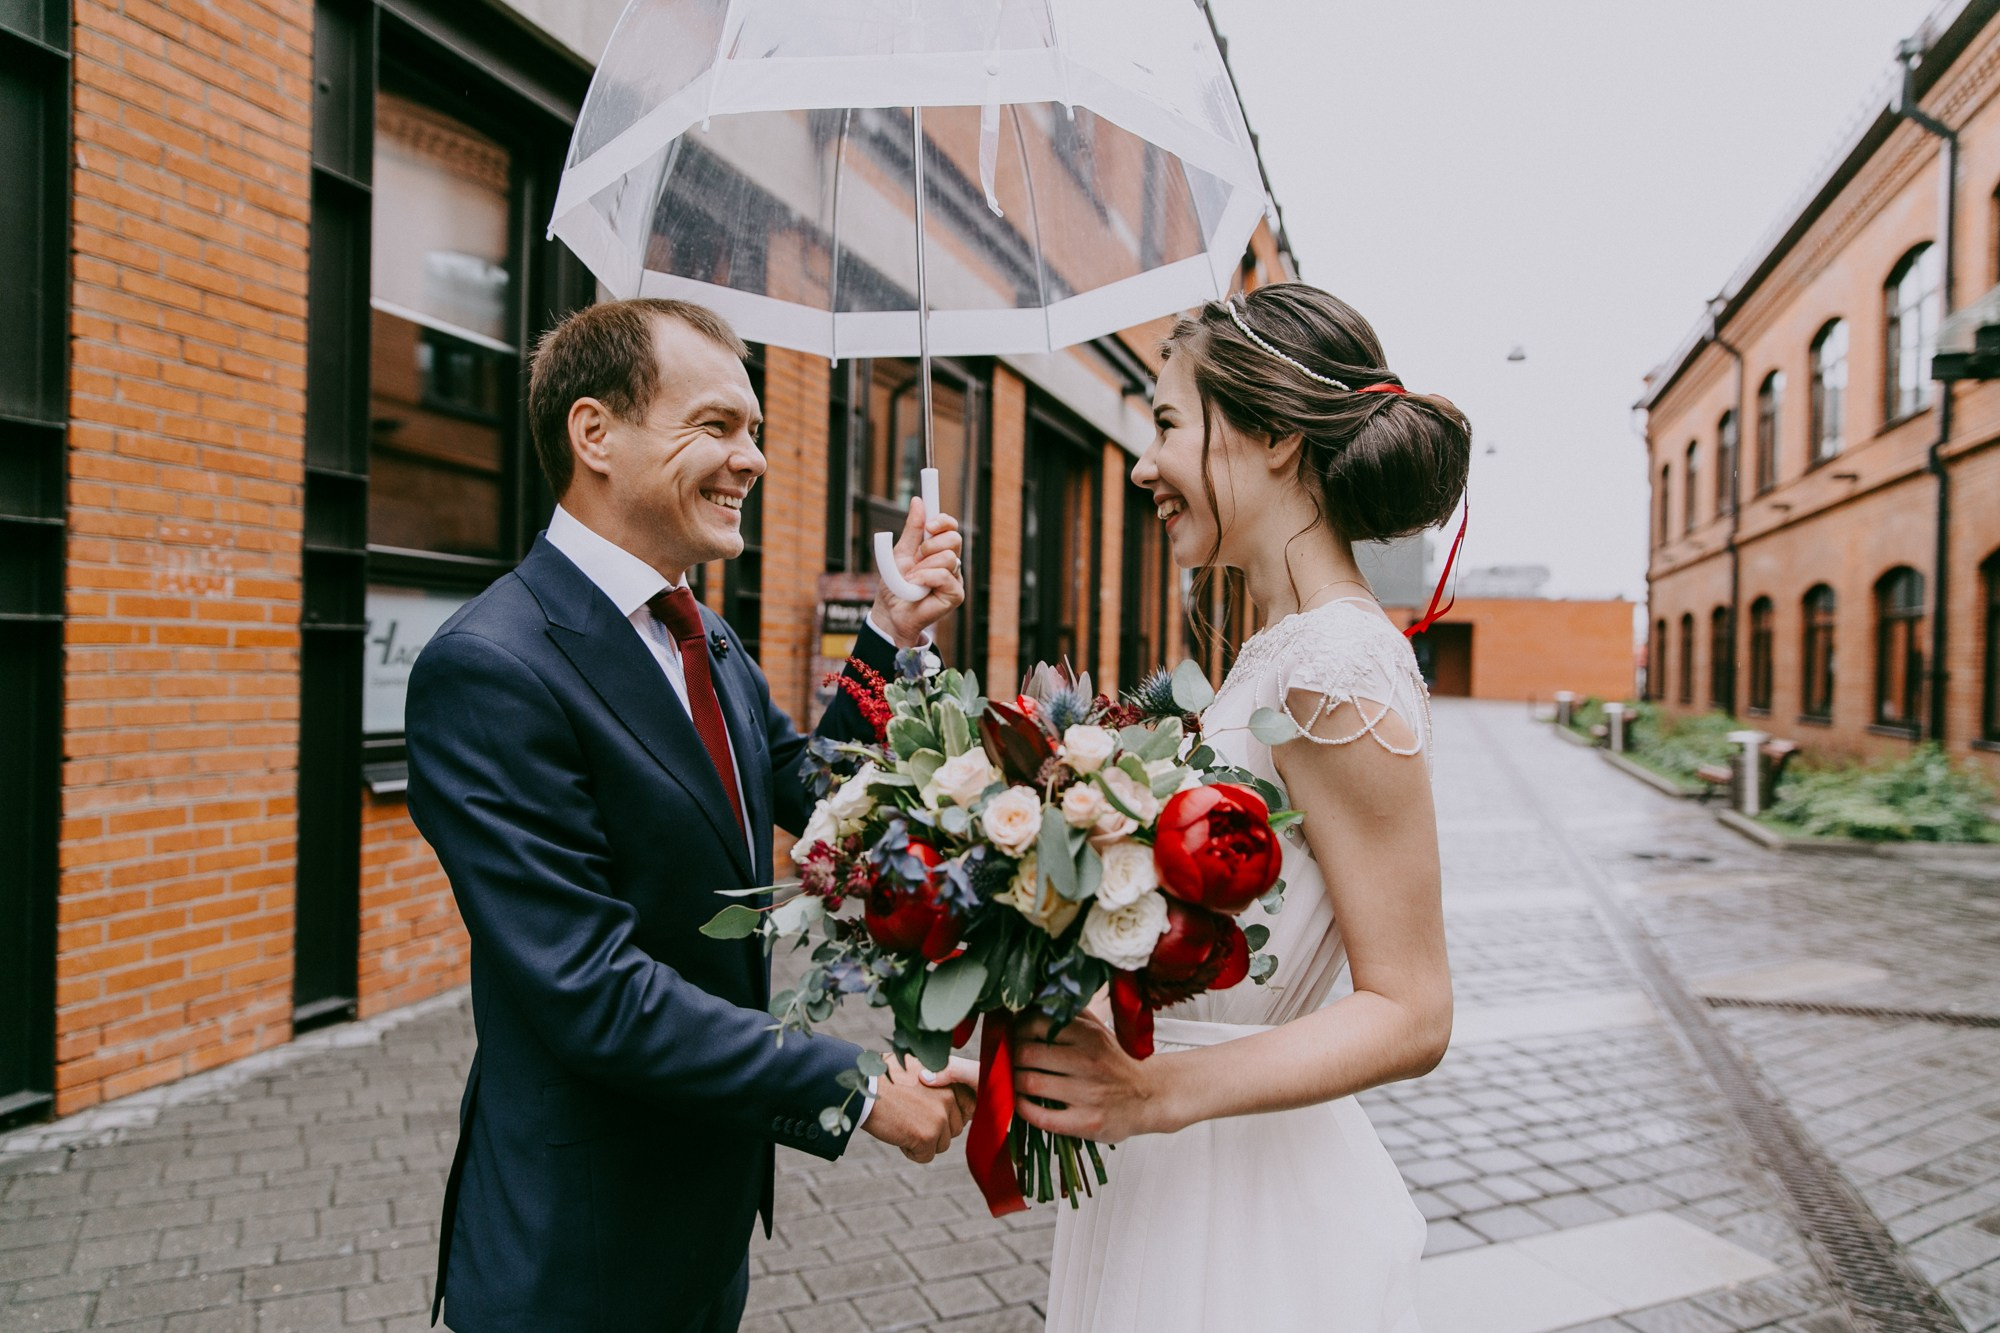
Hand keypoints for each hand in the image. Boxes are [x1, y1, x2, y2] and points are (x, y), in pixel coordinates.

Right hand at [860, 1054, 970, 1161]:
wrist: (862, 1088)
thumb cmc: (882, 1076)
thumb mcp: (916, 1067)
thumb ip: (937, 1079)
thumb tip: (946, 1094)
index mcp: (950, 1079)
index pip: (970, 1106)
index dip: (952, 1115)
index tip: (934, 1114)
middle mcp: (950, 1097)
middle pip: (955, 1128)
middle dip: (935, 1129)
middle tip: (911, 1119)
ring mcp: (940, 1117)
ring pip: (942, 1144)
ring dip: (924, 1141)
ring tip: (903, 1124)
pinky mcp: (928, 1135)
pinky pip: (926, 1155)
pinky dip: (911, 1151)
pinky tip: (898, 1134)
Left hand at [872, 499, 963, 646]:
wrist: (890, 611)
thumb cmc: (895, 585)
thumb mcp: (900, 551)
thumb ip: (912, 529)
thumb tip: (918, 502)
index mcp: (938, 549)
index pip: (950, 527)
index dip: (943, 521)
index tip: (930, 523)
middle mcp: (950, 562)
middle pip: (954, 538)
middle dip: (932, 544)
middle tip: (917, 556)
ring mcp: (954, 578)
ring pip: (949, 557)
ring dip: (925, 566)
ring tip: (912, 578)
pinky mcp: (955, 594)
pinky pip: (945, 576)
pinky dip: (926, 577)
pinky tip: (916, 585)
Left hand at [1011, 1012, 1167, 1144]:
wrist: (1150, 1096)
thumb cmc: (1116, 1061)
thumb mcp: (1099, 1030)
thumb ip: (1068, 1014)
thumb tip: (1033, 998)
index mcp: (1090, 1035)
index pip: (1035, 1023)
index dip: (1018, 1030)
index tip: (1018, 1037)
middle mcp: (1089, 1062)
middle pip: (1026, 1053)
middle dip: (1013, 1058)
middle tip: (1015, 1062)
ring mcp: (1088, 1094)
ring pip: (1029, 1083)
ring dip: (1015, 1083)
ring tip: (1019, 1081)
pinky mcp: (1086, 1123)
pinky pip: (1040, 1116)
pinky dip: (1023, 1108)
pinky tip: (1025, 1103)